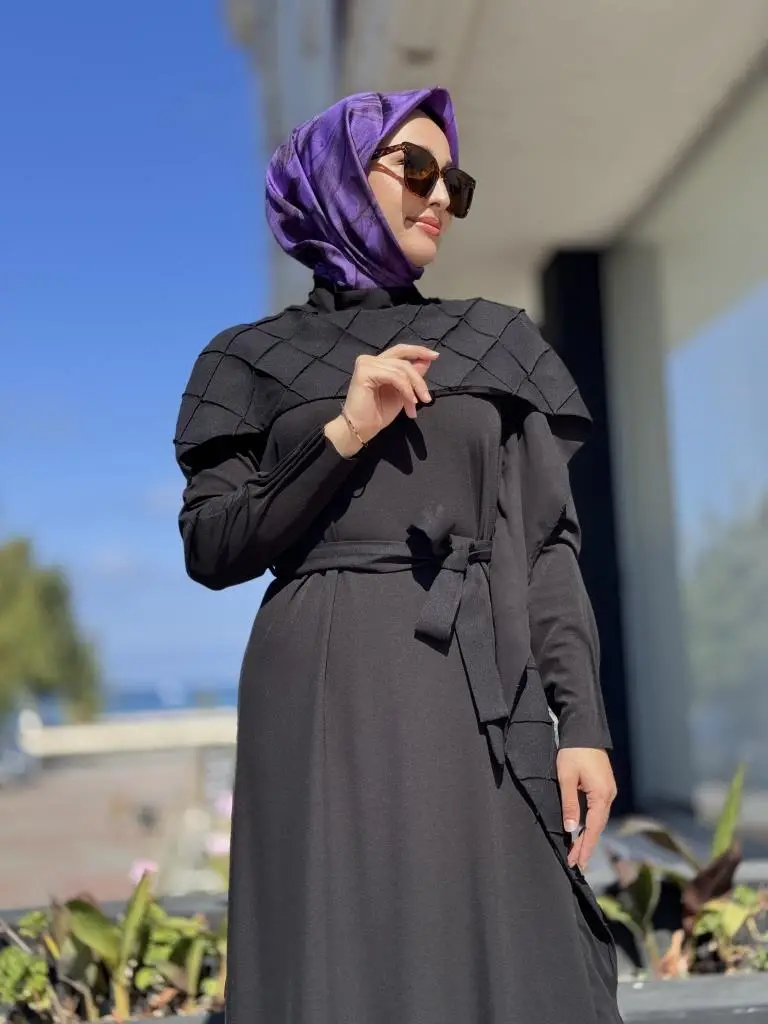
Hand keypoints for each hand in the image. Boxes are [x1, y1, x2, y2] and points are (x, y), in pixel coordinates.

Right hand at [324, 343, 438, 454]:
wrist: (362, 428)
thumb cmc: (379, 413)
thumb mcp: (403, 393)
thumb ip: (412, 376)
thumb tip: (426, 361)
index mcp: (378, 363)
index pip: (401, 351)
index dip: (418, 351)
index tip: (435, 356)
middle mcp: (370, 360)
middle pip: (403, 360)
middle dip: (418, 378)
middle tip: (427, 397)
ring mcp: (366, 364)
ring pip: (401, 369)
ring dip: (413, 390)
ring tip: (414, 407)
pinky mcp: (364, 371)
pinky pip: (394, 377)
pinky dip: (405, 390)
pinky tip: (410, 403)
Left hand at [556, 747, 616, 870]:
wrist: (584, 730)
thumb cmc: (573, 752)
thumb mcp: (566, 778)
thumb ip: (569, 804)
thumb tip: (571, 829)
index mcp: (602, 795)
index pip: (593, 828)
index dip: (585, 847)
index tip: (577, 863)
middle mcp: (609, 795)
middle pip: (597, 826)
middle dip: (586, 845)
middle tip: (575, 864)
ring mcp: (608, 791)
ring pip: (598, 819)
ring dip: (588, 835)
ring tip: (576, 852)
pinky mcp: (604, 786)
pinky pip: (597, 810)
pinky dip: (589, 823)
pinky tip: (581, 831)